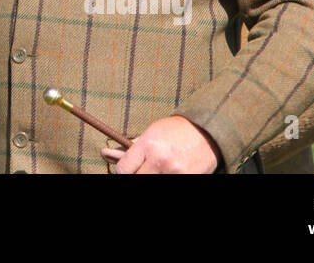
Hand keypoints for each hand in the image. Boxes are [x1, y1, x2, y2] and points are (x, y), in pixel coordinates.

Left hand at [100, 116, 220, 172]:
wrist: (206, 132)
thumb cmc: (176, 130)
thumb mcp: (151, 132)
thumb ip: (133, 147)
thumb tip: (107, 154)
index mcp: (148, 144)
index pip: (123, 169)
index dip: (122, 171)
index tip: (126, 170)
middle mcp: (160, 159)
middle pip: (136, 179)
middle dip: (135, 175)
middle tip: (142, 170)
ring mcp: (174, 171)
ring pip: (152, 182)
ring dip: (152, 176)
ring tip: (156, 169)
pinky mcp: (187, 178)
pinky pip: (170, 183)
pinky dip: (166, 178)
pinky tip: (168, 172)